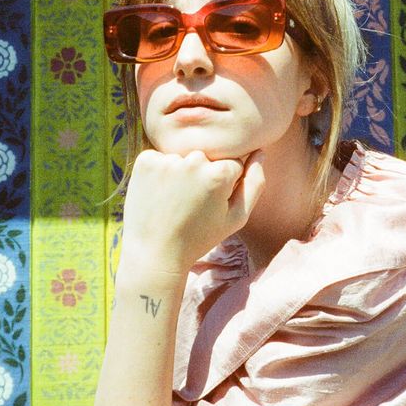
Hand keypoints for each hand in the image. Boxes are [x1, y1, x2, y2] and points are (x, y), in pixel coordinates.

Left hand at [118, 148, 264, 279]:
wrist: (154, 254)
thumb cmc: (199, 238)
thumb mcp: (237, 217)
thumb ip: (255, 183)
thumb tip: (260, 151)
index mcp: (220, 173)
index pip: (232, 163)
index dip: (224, 184)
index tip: (211, 203)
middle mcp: (194, 161)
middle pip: (207, 157)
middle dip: (203, 174)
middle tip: (191, 203)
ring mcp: (167, 159)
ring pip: (183, 156)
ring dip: (181, 172)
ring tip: (174, 200)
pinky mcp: (145, 160)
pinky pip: (160, 156)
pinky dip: (160, 171)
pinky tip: (158, 193)